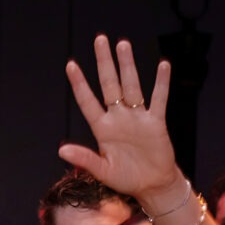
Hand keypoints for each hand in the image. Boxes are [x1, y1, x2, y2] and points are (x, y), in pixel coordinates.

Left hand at [57, 35, 186, 208]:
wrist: (153, 185)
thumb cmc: (126, 179)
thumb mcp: (103, 171)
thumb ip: (85, 158)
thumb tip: (61, 149)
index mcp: (103, 129)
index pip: (88, 101)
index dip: (79, 84)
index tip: (71, 64)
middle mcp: (118, 118)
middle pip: (110, 84)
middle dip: (104, 62)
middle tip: (100, 39)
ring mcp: (137, 117)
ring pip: (132, 86)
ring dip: (128, 66)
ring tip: (122, 44)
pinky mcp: (156, 122)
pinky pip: (159, 99)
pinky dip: (161, 83)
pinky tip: (163, 65)